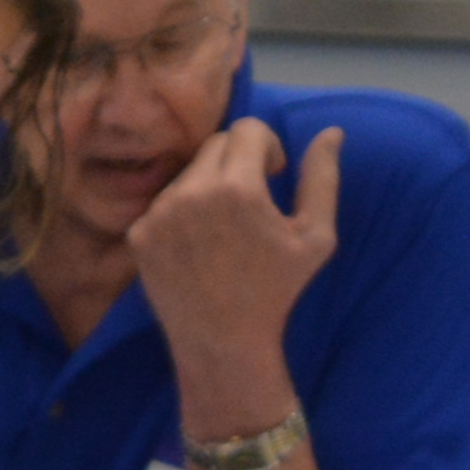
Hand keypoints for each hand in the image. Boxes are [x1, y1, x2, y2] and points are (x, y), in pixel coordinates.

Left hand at [128, 117, 340, 370]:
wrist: (220, 341)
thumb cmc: (277, 289)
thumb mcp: (316, 235)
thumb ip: (322, 177)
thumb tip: (331, 132)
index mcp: (236, 188)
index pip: (247, 128)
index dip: (268, 146)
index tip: (274, 175)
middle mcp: (189, 194)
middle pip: (215, 144)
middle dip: (239, 160)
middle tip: (253, 199)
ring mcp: (157, 215)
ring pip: (188, 172)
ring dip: (211, 184)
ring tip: (225, 226)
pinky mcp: (138, 234)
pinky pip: (164, 201)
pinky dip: (184, 211)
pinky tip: (200, 244)